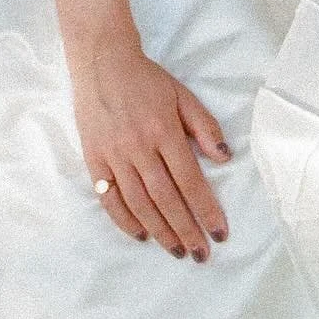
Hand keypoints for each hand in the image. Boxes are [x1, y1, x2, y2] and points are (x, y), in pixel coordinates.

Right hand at [73, 40, 230, 259]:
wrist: (102, 64)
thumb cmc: (147, 81)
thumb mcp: (182, 95)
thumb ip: (204, 126)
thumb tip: (225, 158)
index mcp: (164, 130)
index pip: (190, 179)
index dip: (206, 209)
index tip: (220, 233)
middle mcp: (138, 147)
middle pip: (166, 198)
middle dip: (186, 230)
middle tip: (201, 254)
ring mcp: (113, 156)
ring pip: (139, 203)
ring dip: (160, 231)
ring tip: (177, 251)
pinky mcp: (93, 160)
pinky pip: (109, 198)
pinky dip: (125, 220)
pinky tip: (142, 234)